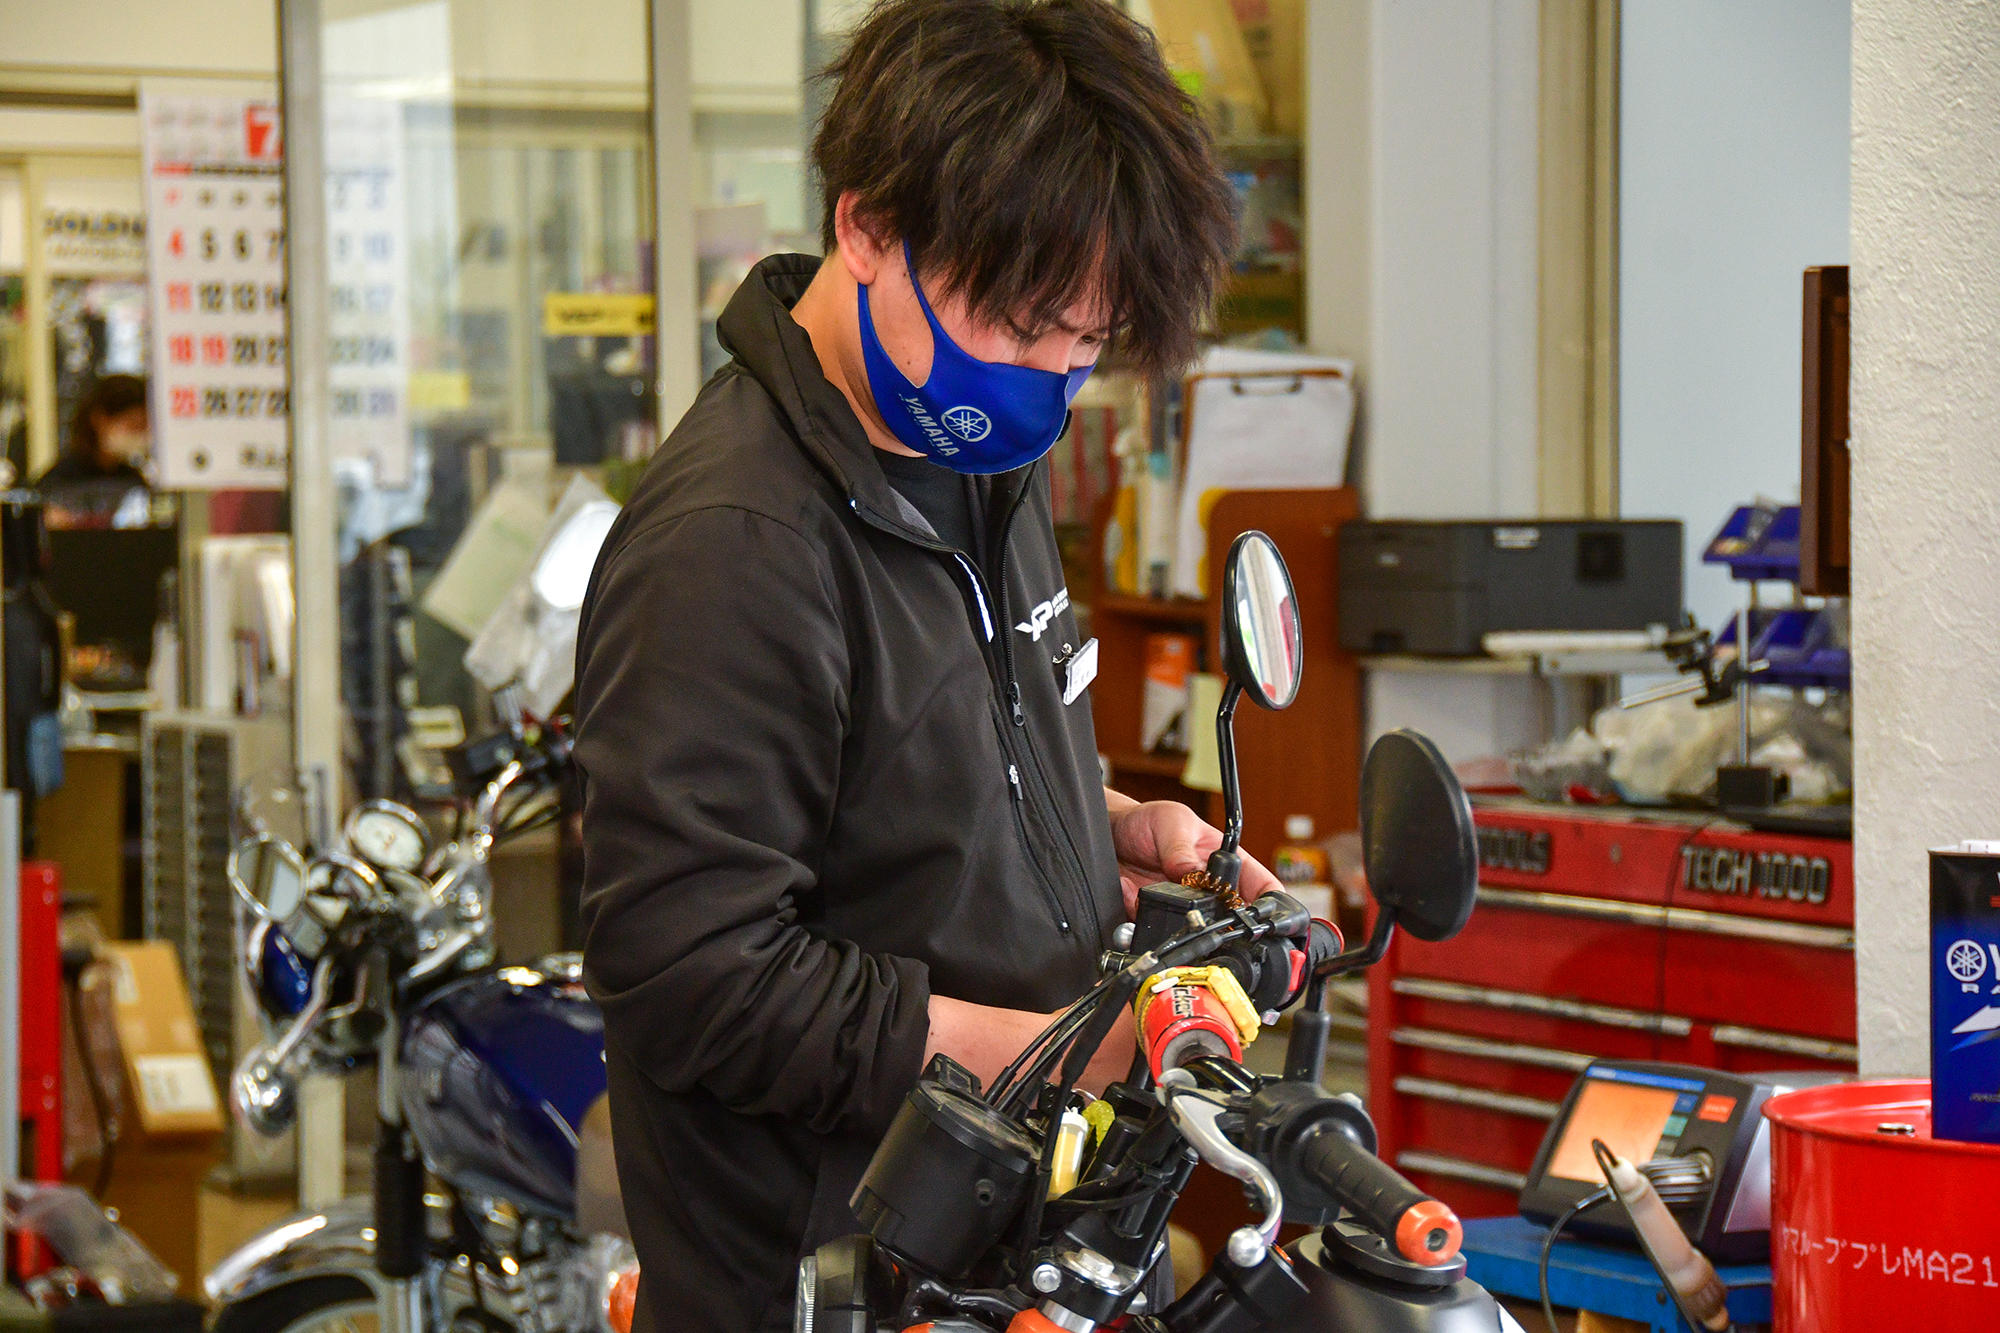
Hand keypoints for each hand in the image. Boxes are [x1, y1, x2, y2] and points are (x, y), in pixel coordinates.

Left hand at [1105, 794, 1282, 918]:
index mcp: (1227, 864)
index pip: (1263, 889)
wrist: (1109, 833)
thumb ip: (1183, 850)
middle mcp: (1210, 891)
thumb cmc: (1148, 822)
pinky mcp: (1156, 920)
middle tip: (1198, 912)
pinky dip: (1136, 914)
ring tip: (1148, 889)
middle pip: (1233, 921)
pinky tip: (1127, 888)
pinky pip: (1151, 931)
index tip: (1264, 919)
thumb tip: (1195, 874)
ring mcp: (1184, 909)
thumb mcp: (1171, 822)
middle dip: (1219, 923)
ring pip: (1194, 934)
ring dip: (1172, 919)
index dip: (1273, 907)